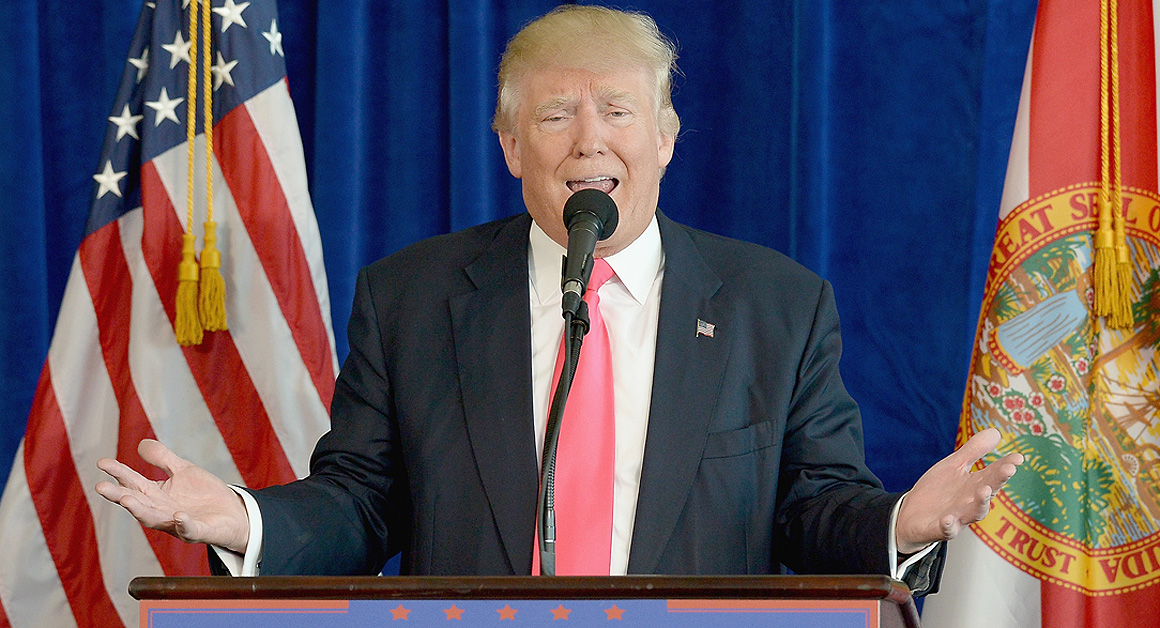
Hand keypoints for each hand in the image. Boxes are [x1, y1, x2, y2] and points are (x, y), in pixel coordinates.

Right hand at [95, 439, 249, 553]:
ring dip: (140, 511)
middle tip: (100, 487)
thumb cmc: (204, 494)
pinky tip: (179, 516)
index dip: (119, 473)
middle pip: (137, 503)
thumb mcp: (183, 471)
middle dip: (119, 495)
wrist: (234, 513)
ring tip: (125, 499)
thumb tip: (140, 444)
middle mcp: (162, 511)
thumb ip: (163, 459)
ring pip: (155, 519)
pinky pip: (189, 530)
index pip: (133, 483)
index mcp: (157, 496)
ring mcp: (178, 523)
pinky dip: (184, 524)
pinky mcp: (199, 531)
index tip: (102, 462)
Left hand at [895, 427, 1022, 553]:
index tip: (1018, 457)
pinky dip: (948, 525)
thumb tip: (996, 432)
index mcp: (975, 485)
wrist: (912, 515)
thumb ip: (974, 451)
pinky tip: (948, 519)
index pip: (994, 474)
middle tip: (1008, 469)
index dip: (1006, 465)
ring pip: (973, 513)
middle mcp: (971, 502)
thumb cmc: (939, 490)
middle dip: (998, 481)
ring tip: (984, 490)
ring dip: (980, 503)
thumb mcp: (954, 466)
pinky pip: (947, 529)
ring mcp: (957, 517)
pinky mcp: (941, 529)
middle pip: (988, 491)